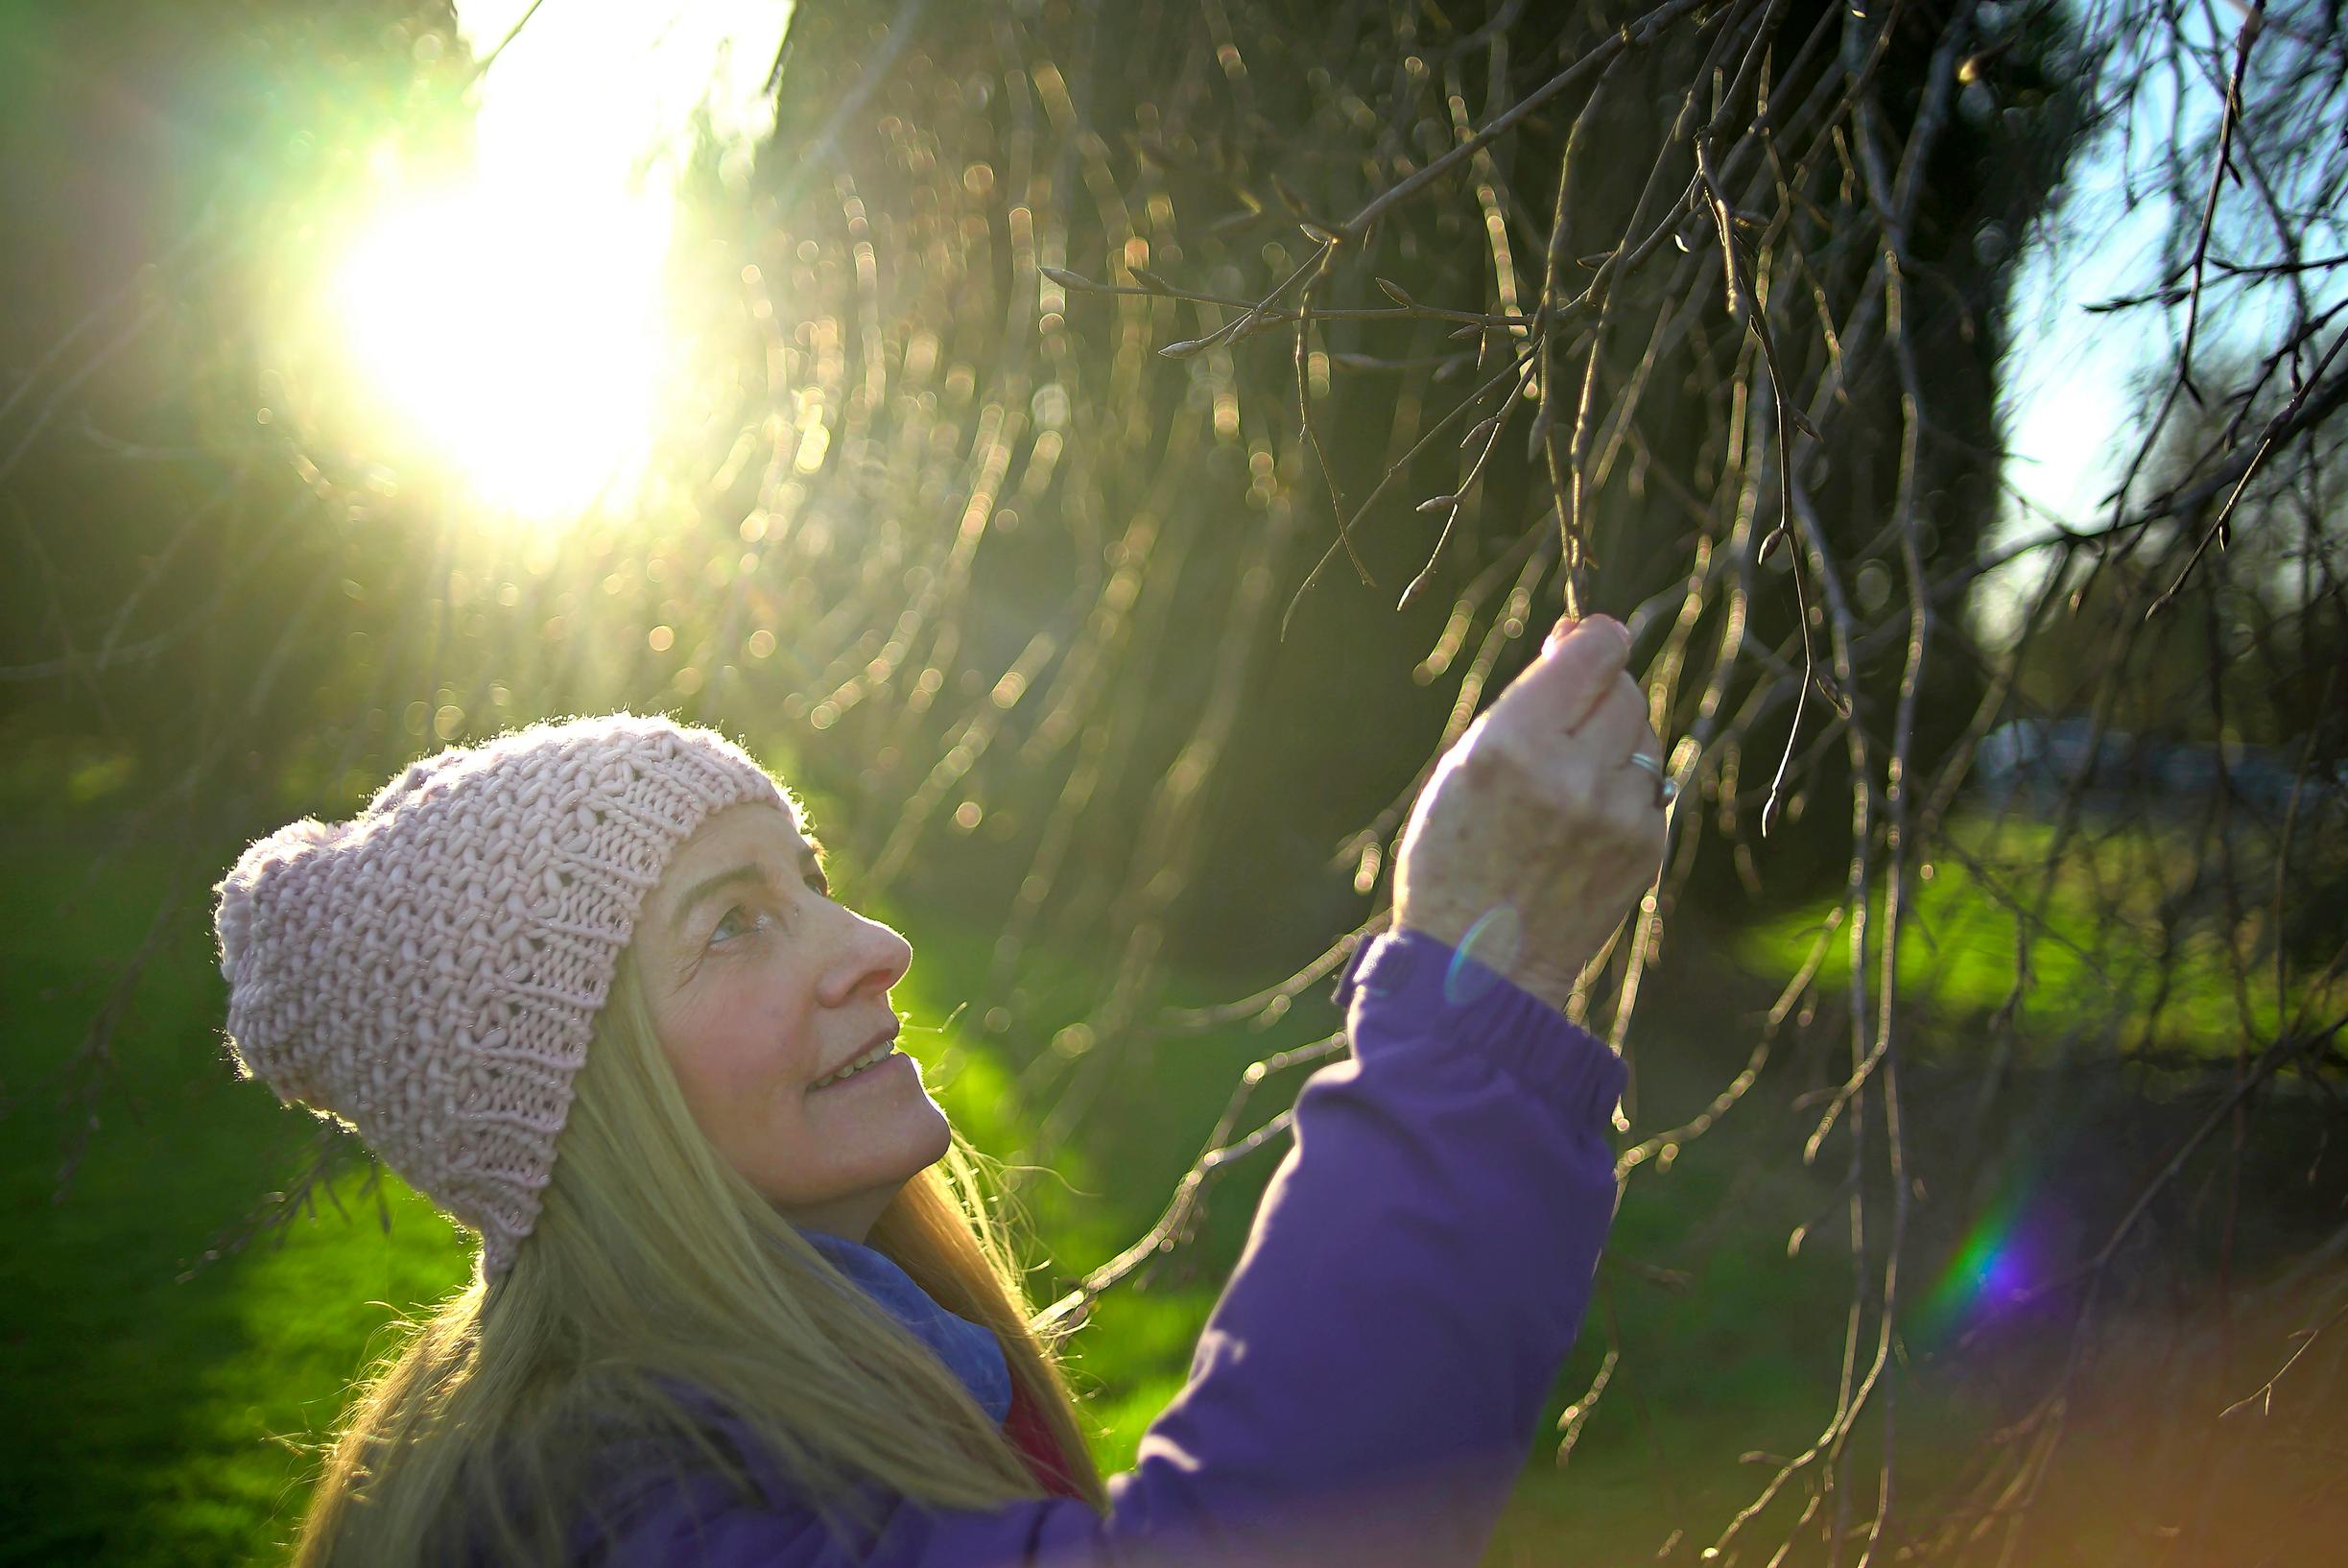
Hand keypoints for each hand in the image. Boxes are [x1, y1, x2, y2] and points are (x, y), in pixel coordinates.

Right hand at [1391, 614, 1670, 1013]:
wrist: (1480, 967)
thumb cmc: (1454, 857)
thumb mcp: (1462, 766)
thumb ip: (1525, 702)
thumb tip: (1579, 638)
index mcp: (1513, 746)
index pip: (1592, 655)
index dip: (1593, 637)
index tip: (1587, 638)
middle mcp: (1573, 776)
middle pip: (1625, 689)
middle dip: (1600, 691)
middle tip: (1565, 720)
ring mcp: (1618, 815)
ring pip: (1644, 736)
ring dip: (1614, 742)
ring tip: (1568, 782)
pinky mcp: (1646, 847)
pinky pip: (1651, 785)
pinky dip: (1624, 788)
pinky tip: (1583, 820)